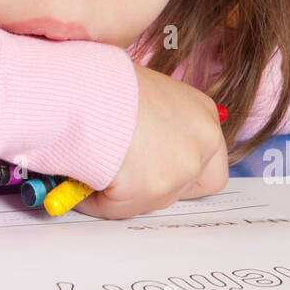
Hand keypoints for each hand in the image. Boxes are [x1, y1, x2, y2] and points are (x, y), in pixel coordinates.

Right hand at [74, 62, 227, 219]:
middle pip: (185, 188)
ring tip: (92, 166)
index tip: (156, 171)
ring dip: (122, 192)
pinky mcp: (152, 189)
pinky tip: (79, 175)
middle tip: (123, 175)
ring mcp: (181, 168)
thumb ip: (156, 126)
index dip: (182, 173)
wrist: (85, 85)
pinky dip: (95, 199)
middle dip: (153, 187)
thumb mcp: (145, 94)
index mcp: (203, 113)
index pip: (211, 164)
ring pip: (150, 201)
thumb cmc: (104, 81)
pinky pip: (117, 208)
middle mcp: (202, 141)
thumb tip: (140, 153)